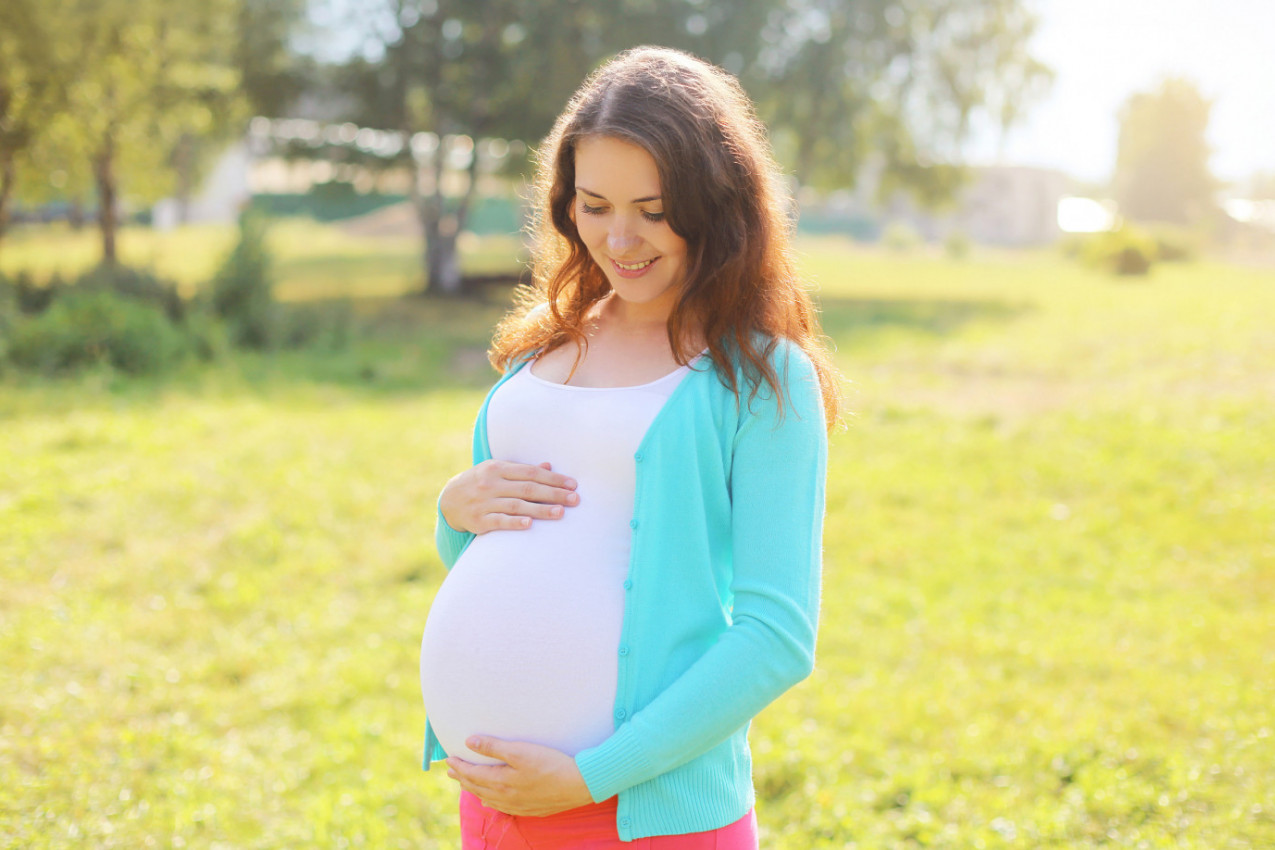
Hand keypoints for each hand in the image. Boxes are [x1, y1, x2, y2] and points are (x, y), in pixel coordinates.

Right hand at [439, 460, 578, 534]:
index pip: (531, 473)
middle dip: (553, 494)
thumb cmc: (482, 483)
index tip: (573, 485)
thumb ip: (522, 471)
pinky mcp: (478, 520)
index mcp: (498, 468)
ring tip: (560, 513)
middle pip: (527, 489)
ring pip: (516, 505)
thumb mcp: (498, 471)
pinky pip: (499, 521)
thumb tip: (549, 466)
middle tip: (575, 499)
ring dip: (540, 510)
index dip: (553, 479)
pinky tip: (529, 525)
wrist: (450, 501)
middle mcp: (491, 484)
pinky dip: (514, 523)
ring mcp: (484, 502)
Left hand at [445, 736, 594, 815]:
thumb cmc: (550, 764)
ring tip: (466, 783)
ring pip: (488, 798)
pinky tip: (490, 800)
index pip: (473, 773)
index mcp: (501, 781)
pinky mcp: (529, 808)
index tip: (449, 759)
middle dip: (462, 778)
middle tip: (451, 771)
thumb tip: (469, 741)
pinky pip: (501, 806)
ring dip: (474, 789)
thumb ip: (493, 747)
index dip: (459, 766)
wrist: (578, 784)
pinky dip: (490, 800)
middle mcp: (505, 796)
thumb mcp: (521, 750)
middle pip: (477, 787)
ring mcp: (517, 805)